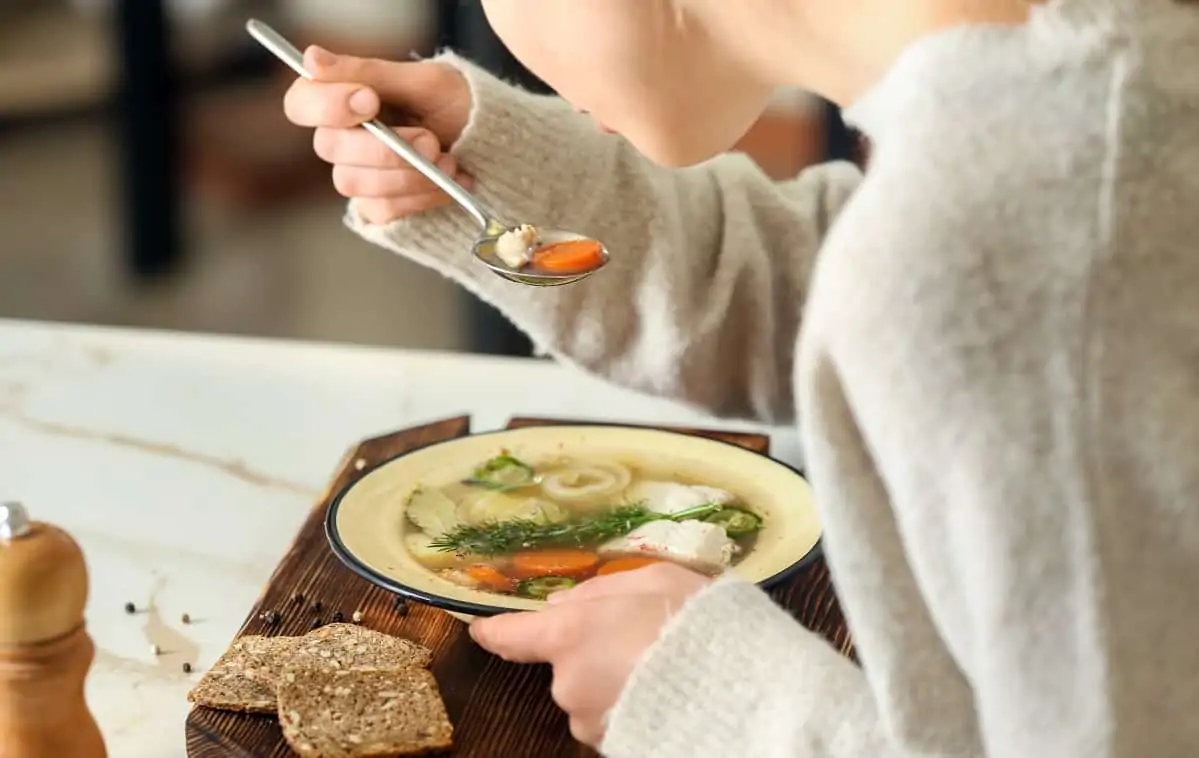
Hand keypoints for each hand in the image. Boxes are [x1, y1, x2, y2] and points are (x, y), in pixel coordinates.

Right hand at [283, 46, 474, 223]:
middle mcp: (342, 138)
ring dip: (408, 175)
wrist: (494, 146)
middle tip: (430, 141)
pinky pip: (381, 210)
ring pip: (355, 182)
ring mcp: (358, 174)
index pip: (302, 103)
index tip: (370, 101)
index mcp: (344, 98)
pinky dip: (420, 198)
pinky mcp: (378, 207)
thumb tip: (312, 59)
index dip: (328, 105)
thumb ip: (370, 72)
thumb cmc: (456, 106)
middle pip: (330, 147)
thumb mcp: (425, 82)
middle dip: (386, 147)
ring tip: (448, 163)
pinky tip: (448, 184)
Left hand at [469, 563, 711, 747]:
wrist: (741, 691)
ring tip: (667, 666)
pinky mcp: (615, 746)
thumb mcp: (654, 580)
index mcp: (570, 634)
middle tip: (644, 635)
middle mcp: (568, 684)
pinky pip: (614, 716)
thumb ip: (600, 591)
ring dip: (616, 680)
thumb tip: (561, 603)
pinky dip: (632, 704)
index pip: (510, 634)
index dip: (494, 629)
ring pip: (591, 692)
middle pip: (566, 662)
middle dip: (594, 650)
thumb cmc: (697, 624)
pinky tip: (668, 692)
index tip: (481, 627)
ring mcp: (590, 722)